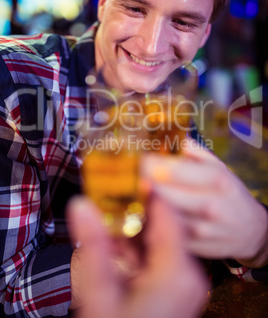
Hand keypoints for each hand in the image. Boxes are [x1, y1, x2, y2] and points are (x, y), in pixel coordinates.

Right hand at [67, 195, 207, 317]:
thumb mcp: (99, 292)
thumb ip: (92, 245)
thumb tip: (81, 204)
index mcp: (177, 271)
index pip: (166, 212)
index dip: (146, 188)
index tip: (126, 171)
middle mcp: (189, 273)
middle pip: (163, 224)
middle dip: (132, 213)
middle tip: (108, 201)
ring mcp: (185, 281)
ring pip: (159, 238)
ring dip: (132, 232)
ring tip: (107, 229)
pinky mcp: (178, 286)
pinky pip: (159, 254)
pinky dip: (137, 248)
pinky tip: (117, 252)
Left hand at [141, 139, 267, 267]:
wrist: (249, 230)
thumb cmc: (228, 193)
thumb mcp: (220, 169)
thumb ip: (199, 154)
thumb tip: (180, 141)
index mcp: (217, 180)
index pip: (177, 170)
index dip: (152, 164)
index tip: (138, 159)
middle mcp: (211, 205)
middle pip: (166, 194)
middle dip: (143, 184)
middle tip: (128, 176)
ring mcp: (203, 229)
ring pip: (163, 217)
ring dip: (144, 205)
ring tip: (131, 194)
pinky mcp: (195, 247)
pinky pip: (167, 235)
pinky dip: (152, 225)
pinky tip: (143, 214)